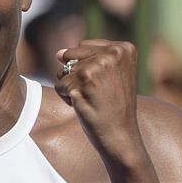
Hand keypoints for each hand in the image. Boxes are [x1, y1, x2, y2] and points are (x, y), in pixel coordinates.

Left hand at [55, 41, 144, 166]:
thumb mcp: (111, 75)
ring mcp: (98, 66)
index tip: (105, 85)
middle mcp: (113, 53)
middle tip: (97, 93)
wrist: (120, 136)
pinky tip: (84, 106)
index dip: (87, 68)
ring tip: (91, 99)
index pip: (84, 46)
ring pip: (64, 70)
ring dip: (71, 87)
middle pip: (72, 55)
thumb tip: (58, 54)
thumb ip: (88, 58)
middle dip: (76, 76)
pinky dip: (66, 98)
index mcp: (124, 48)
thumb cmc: (113, 107)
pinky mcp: (84, 80)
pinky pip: (60, 84)